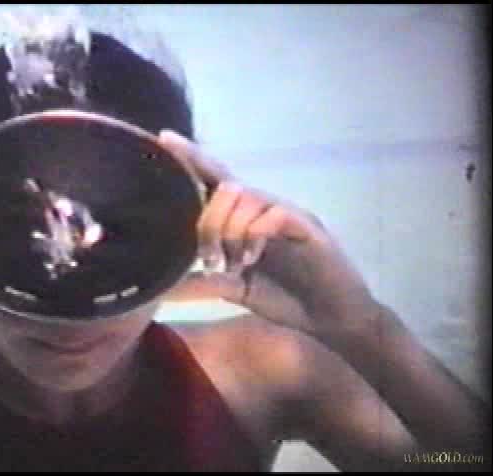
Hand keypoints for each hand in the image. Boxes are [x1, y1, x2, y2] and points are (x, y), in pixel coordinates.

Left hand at [158, 130, 378, 336]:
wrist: (330, 318)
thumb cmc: (285, 298)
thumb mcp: (233, 290)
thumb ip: (201, 282)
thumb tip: (161, 286)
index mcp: (245, 217)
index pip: (214, 178)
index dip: (191, 157)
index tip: (164, 138)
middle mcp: (265, 207)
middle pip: (225, 185)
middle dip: (208, 221)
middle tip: (210, 260)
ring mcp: (287, 214)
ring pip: (247, 196)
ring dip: (230, 231)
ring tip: (234, 265)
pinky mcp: (308, 228)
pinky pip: (274, 213)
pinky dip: (254, 235)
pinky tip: (251, 260)